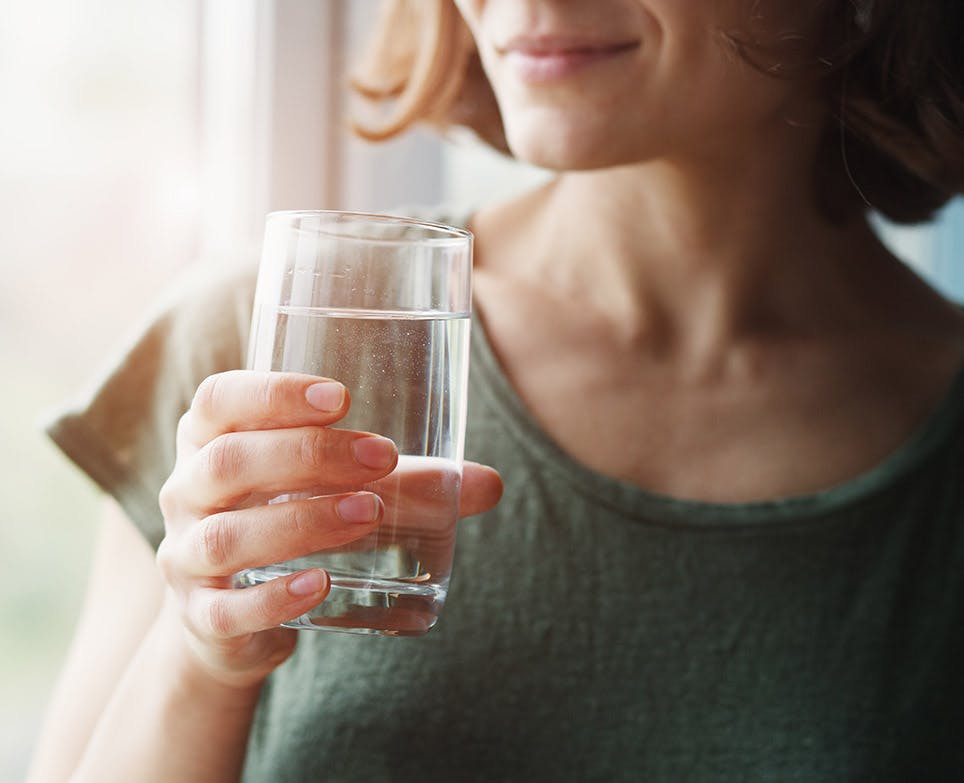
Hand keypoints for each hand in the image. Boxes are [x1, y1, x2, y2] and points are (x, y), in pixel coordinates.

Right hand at [155, 371, 501, 689]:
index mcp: (211, 441)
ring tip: (367, 513)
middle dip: (306, 455)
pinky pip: (226, 609)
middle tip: (380, 457)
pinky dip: (273, 598)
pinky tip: (320, 585)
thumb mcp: (336, 490)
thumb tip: (490, 484)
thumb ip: (408, 483)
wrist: (233, 618)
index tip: (341, 397)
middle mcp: (186, 492)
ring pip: (226, 535)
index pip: (220, 400)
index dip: (272, 392)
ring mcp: (186, 557)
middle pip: (226, 462)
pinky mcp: (202, 616)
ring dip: (300, 521)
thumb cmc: (289, 522)